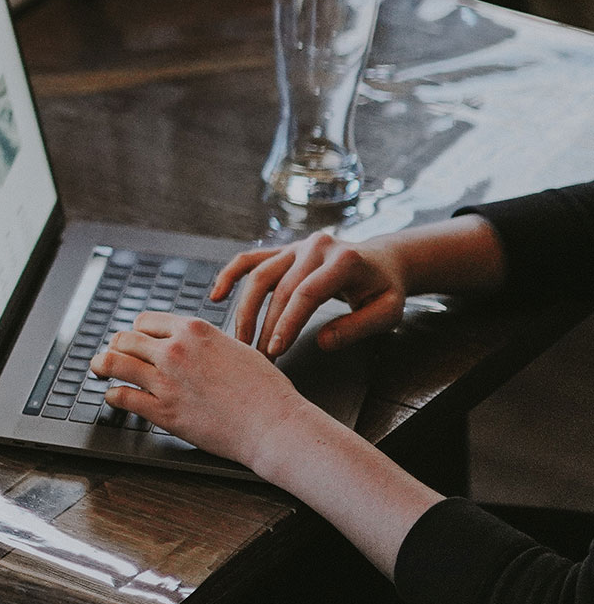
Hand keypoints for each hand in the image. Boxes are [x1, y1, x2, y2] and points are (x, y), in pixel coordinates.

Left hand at [91, 312, 323, 472]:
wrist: (274, 425)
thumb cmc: (265, 390)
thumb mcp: (236, 348)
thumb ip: (206, 342)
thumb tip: (189, 341)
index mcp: (194, 330)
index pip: (146, 321)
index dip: (138, 332)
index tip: (136, 341)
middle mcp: (174, 350)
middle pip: (124, 338)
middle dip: (116, 346)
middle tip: (112, 355)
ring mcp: (165, 380)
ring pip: (113, 362)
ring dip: (102, 365)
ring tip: (99, 369)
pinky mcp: (162, 410)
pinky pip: (121, 396)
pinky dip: (113, 395)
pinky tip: (115, 397)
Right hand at [213, 231, 407, 356]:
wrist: (383, 261)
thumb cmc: (385, 289)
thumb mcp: (387, 311)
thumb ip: (357, 327)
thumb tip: (322, 342)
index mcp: (343, 260)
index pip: (307, 293)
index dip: (288, 322)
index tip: (276, 350)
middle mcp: (315, 247)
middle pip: (280, 288)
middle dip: (266, 325)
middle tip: (259, 357)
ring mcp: (296, 246)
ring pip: (259, 275)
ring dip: (245, 309)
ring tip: (241, 339)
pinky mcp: (283, 250)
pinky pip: (250, 260)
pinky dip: (230, 275)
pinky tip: (216, 296)